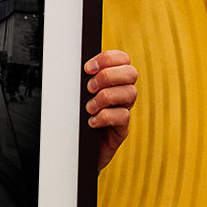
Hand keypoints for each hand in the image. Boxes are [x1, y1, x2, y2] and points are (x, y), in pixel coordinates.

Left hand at [84, 49, 137, 170]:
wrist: (75, 148)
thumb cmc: (75, 117)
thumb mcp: (77, 95)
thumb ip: (82, 80)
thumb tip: (75, 67)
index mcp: (112, 80)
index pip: (122, 59)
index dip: (108, 59)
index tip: (87, 68)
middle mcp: (121, 93)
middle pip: (131, 73)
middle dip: (108, 76)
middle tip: (89, 88)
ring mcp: (123, 110)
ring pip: (130, 93)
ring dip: (105, 97)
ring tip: (89, 107)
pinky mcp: (122, 129)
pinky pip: (123, 116)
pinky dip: (105, 117)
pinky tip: (91, 121)